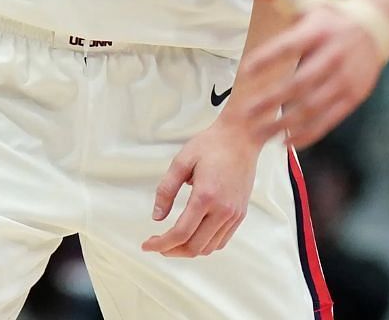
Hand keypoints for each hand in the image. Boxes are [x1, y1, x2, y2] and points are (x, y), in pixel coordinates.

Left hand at [142, 117, 260, 257]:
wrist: (242, 137)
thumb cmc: (211, 145)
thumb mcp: (181, 161)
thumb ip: (166, 190)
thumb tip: (157, 218)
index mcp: (206, 196)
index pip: (180, 234)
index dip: (160, 244)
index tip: (146, 245)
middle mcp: (223, 209)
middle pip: (194, 247)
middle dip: (171, 250)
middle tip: (157, 244)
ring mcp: (234, 214)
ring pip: (208, 248)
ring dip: (188, 250)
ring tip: (173, 242)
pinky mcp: (240, 214)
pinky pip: (221, 241)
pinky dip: (205, 245)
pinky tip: (193, 235)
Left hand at [229, 0, 388, 147]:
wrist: (376, 25)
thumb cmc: (328, 12)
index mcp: (319, 29)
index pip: (290, 45)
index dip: (268, 58)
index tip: (245, 71)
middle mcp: (334, 54)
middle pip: (300, 82)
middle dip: (272, 101)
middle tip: (246, 115)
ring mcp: (346, 77)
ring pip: (313, 106)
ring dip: (285, 124)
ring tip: (260, 134)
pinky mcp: (354, 95)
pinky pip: (329, 119)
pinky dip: (308, 133)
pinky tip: (286, 141)